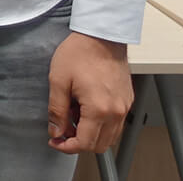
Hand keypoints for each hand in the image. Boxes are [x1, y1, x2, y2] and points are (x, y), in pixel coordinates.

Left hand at [47, 31, 132, 153]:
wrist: (101, 36)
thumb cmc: (80, 53)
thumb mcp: (58, 81)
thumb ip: (56, 111)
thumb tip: (56, 131)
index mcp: (99, 109)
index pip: (84, 143)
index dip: (66, 147)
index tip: (55, 142)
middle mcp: (116, 112)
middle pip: (99, 145)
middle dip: (78, 143)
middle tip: (62, 130)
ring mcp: (124, 107)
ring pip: (110, 137)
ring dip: (91, 134)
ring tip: (73, 116)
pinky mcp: (127, 101)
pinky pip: (116, 124)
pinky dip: (101, 124)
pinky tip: (86, 109)